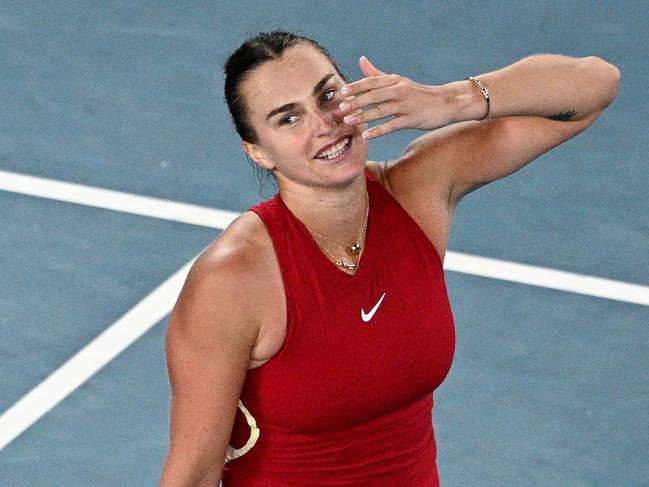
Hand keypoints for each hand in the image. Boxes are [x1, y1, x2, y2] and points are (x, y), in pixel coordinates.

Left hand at [339, 56, 454, 138]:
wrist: (446, 103)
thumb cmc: (418, 93)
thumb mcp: (398, 81)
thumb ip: (378, 74)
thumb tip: (361, 60)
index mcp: (394, 80)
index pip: (372, 81)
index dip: (356, 86)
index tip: (341, 92)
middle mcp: (399, 90)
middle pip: (374, 95)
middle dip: (356, 102)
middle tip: (340, 108)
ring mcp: (406, 105)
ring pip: (380, 110)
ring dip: (363, 116)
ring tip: (348, 122)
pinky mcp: (412, 119)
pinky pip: (391, 125)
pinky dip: (378, 130)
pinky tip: (366, 136)